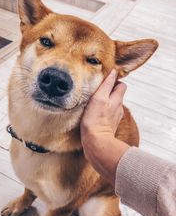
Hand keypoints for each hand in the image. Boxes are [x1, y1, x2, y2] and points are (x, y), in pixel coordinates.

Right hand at [80, 69, 129, 184]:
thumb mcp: (99, 98)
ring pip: (112, 104)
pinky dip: (104, 111)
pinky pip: (108, 114)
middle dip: (110, 90)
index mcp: (116, 99)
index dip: (114, 80)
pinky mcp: (109, 125)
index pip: (120, 84)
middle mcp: (118, 107)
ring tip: (95, 100)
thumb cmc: (95, 120)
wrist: (96, 142)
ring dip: (106, 100)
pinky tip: (95, 112)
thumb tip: (113, 72)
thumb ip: (106, 85)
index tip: (105, 77)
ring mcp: (114, 117)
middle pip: (117, 94)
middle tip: (98, 89)